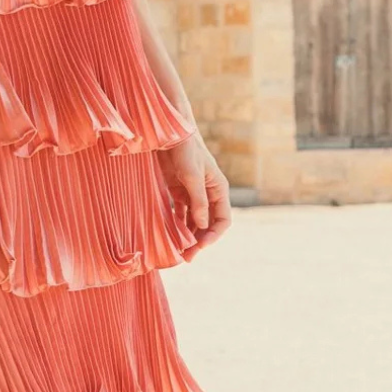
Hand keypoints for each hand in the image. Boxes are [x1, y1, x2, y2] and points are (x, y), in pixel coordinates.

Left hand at [160, 134, 231, 254]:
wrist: (168, 134)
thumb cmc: (185, 150)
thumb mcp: (192, 176)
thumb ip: (198, 201)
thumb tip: (203, 226)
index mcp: (218, 189)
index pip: (223, 219)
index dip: (214, 235)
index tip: (201, 246)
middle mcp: (208, 194)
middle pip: (208, 224)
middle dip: (200, 241)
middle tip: (188, 257)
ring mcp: (193, 194)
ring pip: (194, 222)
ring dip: (188, 236)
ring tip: (179, 252)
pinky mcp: (178, 192)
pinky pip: (180, 214)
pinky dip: (177, 225)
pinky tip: (170, 236)